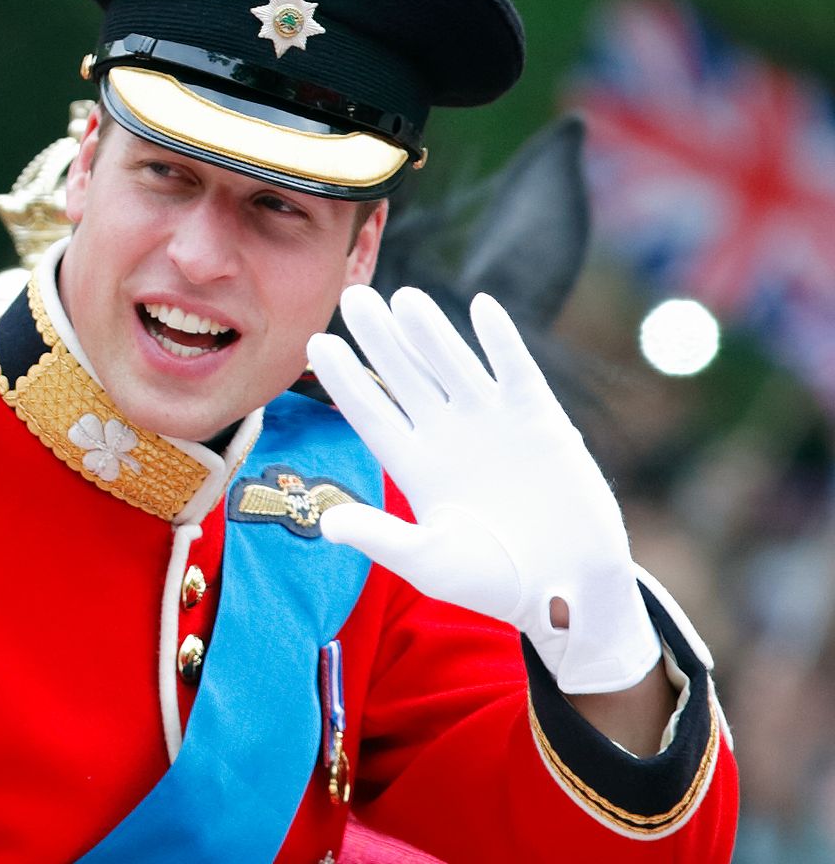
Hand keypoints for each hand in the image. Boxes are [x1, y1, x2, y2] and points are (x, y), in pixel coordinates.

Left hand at [305, 286, 659, 693]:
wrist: (570, 590)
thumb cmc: (496, 582)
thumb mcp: (431, 563)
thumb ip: (382, 539)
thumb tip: (327, 524)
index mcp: (414, 466)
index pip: (370, 412)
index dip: (345, 379)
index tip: (315, 344)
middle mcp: (447, 436)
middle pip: (404, 376)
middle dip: (378, 338)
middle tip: (351, 295)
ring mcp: (492, 424)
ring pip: (453, 365)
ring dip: (430, 331)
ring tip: (403, 296)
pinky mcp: (540, 421)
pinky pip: (516, 372)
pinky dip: (501, 341)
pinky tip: (481, 307)